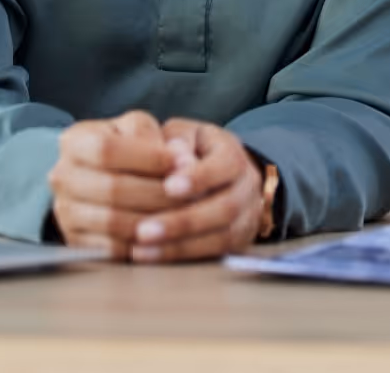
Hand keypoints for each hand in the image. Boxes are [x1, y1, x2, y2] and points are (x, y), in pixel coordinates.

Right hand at [48, 111, 176, 258]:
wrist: (104, 179)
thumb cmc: (128, 149)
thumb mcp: (136, 130)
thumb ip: (156, 136)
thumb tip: (182, 156)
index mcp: (73, 142)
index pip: (107, 150)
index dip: (148, 157)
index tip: (185, 163)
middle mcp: (62, 176)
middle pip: (112, 189)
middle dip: (159, 194)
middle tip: (194, 195)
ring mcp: (65, 212)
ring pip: (115, 222)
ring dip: (156, 222)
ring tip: (186, 216)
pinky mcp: (77, 242)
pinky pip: (114, 250)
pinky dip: (144, 246)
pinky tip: (168, 236)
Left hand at [126, 118, 265, 262]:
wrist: (222, 173)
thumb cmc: (191, 149)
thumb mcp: (183, 134)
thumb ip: (177, 141)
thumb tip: (172, 157)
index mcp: (234, 155)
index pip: (224, 166)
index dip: (198, 178)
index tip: (167, 187)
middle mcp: (247, 189)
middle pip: (224, 209)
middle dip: (183, 221)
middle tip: (144, 230)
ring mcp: (247, 218)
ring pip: (221, 237)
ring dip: (180, 246)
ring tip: (142, 249)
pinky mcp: (239, 243)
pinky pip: (215, 255)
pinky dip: (182, 256)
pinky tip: (152, 256)